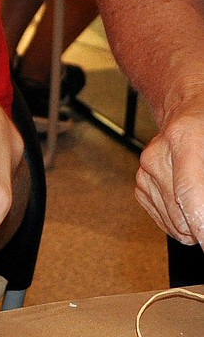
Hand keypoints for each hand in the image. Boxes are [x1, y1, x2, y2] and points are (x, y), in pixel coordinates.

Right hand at [135, 96, 203, 246]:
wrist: (187, 109)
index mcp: (184, 139)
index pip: (188, 193)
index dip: (199, 224)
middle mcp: (157, 156)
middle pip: (180, 212)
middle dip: (199, 227)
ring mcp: (144, 171)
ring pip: (173, 222)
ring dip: (192, 225)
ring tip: (201, 208)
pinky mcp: (139, 184)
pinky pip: (163, 219)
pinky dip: (179, 221)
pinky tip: (187, 204)